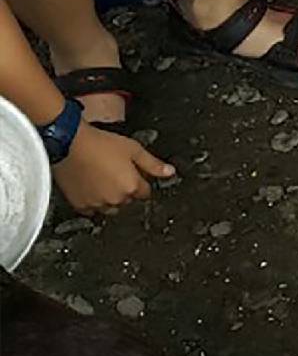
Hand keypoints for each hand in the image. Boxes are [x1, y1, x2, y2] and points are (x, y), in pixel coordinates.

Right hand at [51, 127, 174, 216]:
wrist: (69, 144)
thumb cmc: (100, 144)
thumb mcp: (134, 149)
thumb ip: (153, 164)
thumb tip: (170, 172)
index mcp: (131, 186)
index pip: (145, 193)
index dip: (142, 182)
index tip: (137, 175)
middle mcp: (115, 199)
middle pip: (128, 201)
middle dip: (127, 191)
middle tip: (118, 174)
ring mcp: (96, 204)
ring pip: (110, 208)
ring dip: (112, 199)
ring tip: (105, 181)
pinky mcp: (79, 205)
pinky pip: (91, 211)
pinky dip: (94, 203)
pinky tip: (92, 188)